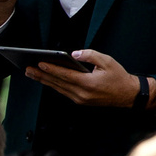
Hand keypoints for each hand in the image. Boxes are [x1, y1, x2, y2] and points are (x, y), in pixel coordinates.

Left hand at [28, 46, 143, 108]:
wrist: (128, 95)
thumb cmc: (119, 77)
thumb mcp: (107, 61)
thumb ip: (90, 55)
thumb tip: (73, 54)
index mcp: (88, 83)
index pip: (65, 75)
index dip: (51, 69)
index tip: (39, 63)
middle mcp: (82, 94)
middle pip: (57, 83)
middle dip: (41, 75)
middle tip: (27, 68)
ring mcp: (80, 99)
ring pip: (58, 88)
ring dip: (44, 81)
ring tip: (31, 73)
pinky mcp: (80, 101)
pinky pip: (63, 92)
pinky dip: (53, 85)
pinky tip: (45, 79)